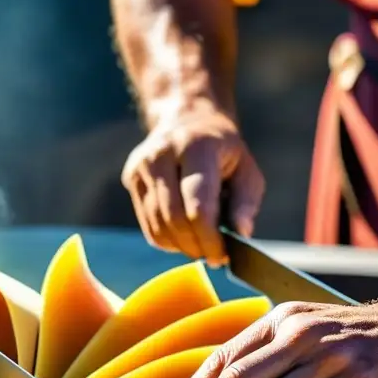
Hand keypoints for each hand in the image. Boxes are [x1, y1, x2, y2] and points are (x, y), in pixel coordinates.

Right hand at [121, 106, 263, 264]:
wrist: (187, 120)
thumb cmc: (222, 152)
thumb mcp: (246, 169)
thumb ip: (245, 203)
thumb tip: (239, 236)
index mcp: (196, 146)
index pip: (197, 205)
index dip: (209, 237)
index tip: (222, 255)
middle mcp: (162, 153)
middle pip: (174, 218)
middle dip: (195, 245)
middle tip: (213, 257)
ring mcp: (141, 165)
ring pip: (157, 225)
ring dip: (181, 246)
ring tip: (200, 248)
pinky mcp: (130, 178)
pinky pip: (147, 224)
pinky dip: (167, 240)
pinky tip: (184, 237)